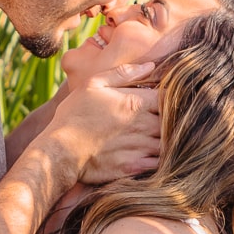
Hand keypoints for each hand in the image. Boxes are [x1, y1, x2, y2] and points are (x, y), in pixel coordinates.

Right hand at [50, 61, 159, 182]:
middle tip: (163, 119)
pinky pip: (159, 163)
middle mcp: (143, 125)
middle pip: (173, 121)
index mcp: (136, 102)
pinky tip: (151, 154)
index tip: (161, 100)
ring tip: (157, 137)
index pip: (169, 97)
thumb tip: (151, 66)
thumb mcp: (93, 84)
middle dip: (171, 119)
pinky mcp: (134, 167)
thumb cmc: (74, 115)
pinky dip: (159, 158)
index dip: (170, 98)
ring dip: (166, 139)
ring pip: (168, 143)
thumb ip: (123, 73)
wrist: (60, 151)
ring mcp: (140, 148)